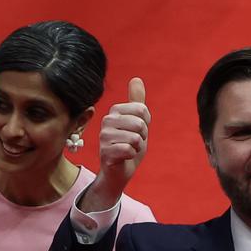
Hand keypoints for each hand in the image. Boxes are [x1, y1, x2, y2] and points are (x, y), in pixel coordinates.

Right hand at [83, 78, 148, 210]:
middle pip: (140, 123)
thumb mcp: (137, 122)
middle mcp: (107, 120)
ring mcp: (104, 136)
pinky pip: (129, 150)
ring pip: (135, 138)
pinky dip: (131, 156)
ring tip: (128, 150)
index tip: (138, 131)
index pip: (142, 110)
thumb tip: (136, 78)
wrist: (119, 171)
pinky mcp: (105, 151)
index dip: (146, 124)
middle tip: (133, 143)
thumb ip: (137, 102)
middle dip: (142, 137)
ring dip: (137, 147)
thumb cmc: (128, 145)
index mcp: (115, 111)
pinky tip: (124, 157)